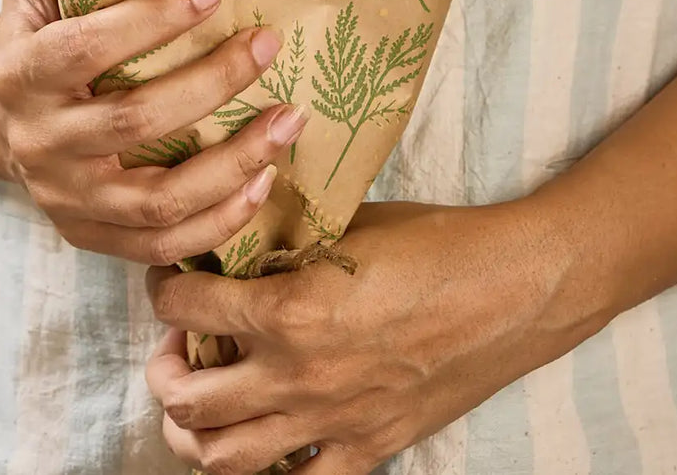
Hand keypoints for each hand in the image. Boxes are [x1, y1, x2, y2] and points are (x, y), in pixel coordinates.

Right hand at [0, 0, 306, 264]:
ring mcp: (71, 200)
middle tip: (270, 42)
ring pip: (157, 201)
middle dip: (210, 85)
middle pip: (134, 125)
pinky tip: (269, 183)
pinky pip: (163, 247)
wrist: (2, 117)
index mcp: (23, 70)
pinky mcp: (98, 239)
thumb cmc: (36, 22)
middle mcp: (43, 144)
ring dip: (232, 163)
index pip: (86, 49)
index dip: (151, 23)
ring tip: (291, 118)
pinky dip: (220, 222)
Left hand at [145, 200, 596, 474]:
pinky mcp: (368, 449)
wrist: (514, 288)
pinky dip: (266, 467)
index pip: (186, 307)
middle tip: (173, 346)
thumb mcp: (348, 225)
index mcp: (291, 309)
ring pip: (222, 458)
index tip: (171, 279)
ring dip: (196, 430)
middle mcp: (299, 375)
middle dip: (163, 369)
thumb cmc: (437, 242)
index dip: (166, 287)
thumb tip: (241, 242)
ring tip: (201, 401)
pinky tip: (264, 436)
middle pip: (187, 397)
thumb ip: (288, 243)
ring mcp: (331, 422)